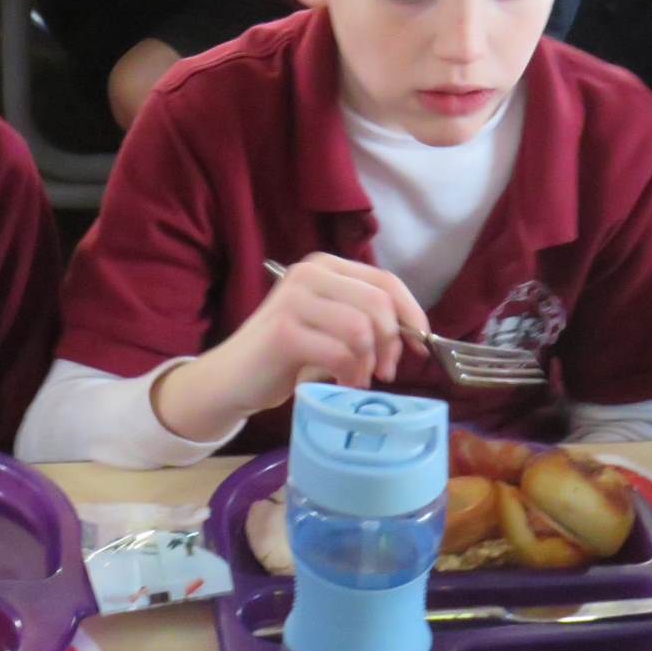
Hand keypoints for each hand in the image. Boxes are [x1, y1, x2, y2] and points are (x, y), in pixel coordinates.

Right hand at [152, 255, 430, 440]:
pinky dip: (350, 375)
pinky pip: (341, 353)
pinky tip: (340, 384)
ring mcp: (294, 299)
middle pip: (379, 303)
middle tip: (384, 372)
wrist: (231, 378)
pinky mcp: (284, 332)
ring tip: (356, 379)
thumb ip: (366, 320)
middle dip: (392, 343)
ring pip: (363, 329)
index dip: (412, 315)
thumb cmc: (285, 356)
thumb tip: (416, 335)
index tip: (420, 349)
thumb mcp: (330, 327)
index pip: (386, 282)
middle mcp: (309, 273)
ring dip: (368, 363)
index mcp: (324, 266)